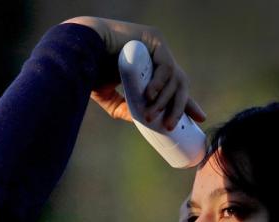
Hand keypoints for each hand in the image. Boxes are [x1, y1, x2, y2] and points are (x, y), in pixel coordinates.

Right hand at [64, 17, 205, 129]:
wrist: (78, 50)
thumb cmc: (89, 69)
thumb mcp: (107, 95)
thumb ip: (122, 107)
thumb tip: (138, 120)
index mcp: (149, 69)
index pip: (173, 87)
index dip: (187, 103)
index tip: (199, 118)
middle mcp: (156, 56)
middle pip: (179, 84)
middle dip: (179, 107)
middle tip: (171, 126)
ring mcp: (157, 47)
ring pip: (174, 78)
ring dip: (164, 100)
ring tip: (150, 115)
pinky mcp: (154, 39)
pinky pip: (165, 65)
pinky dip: (159, 82)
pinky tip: (150, 95)